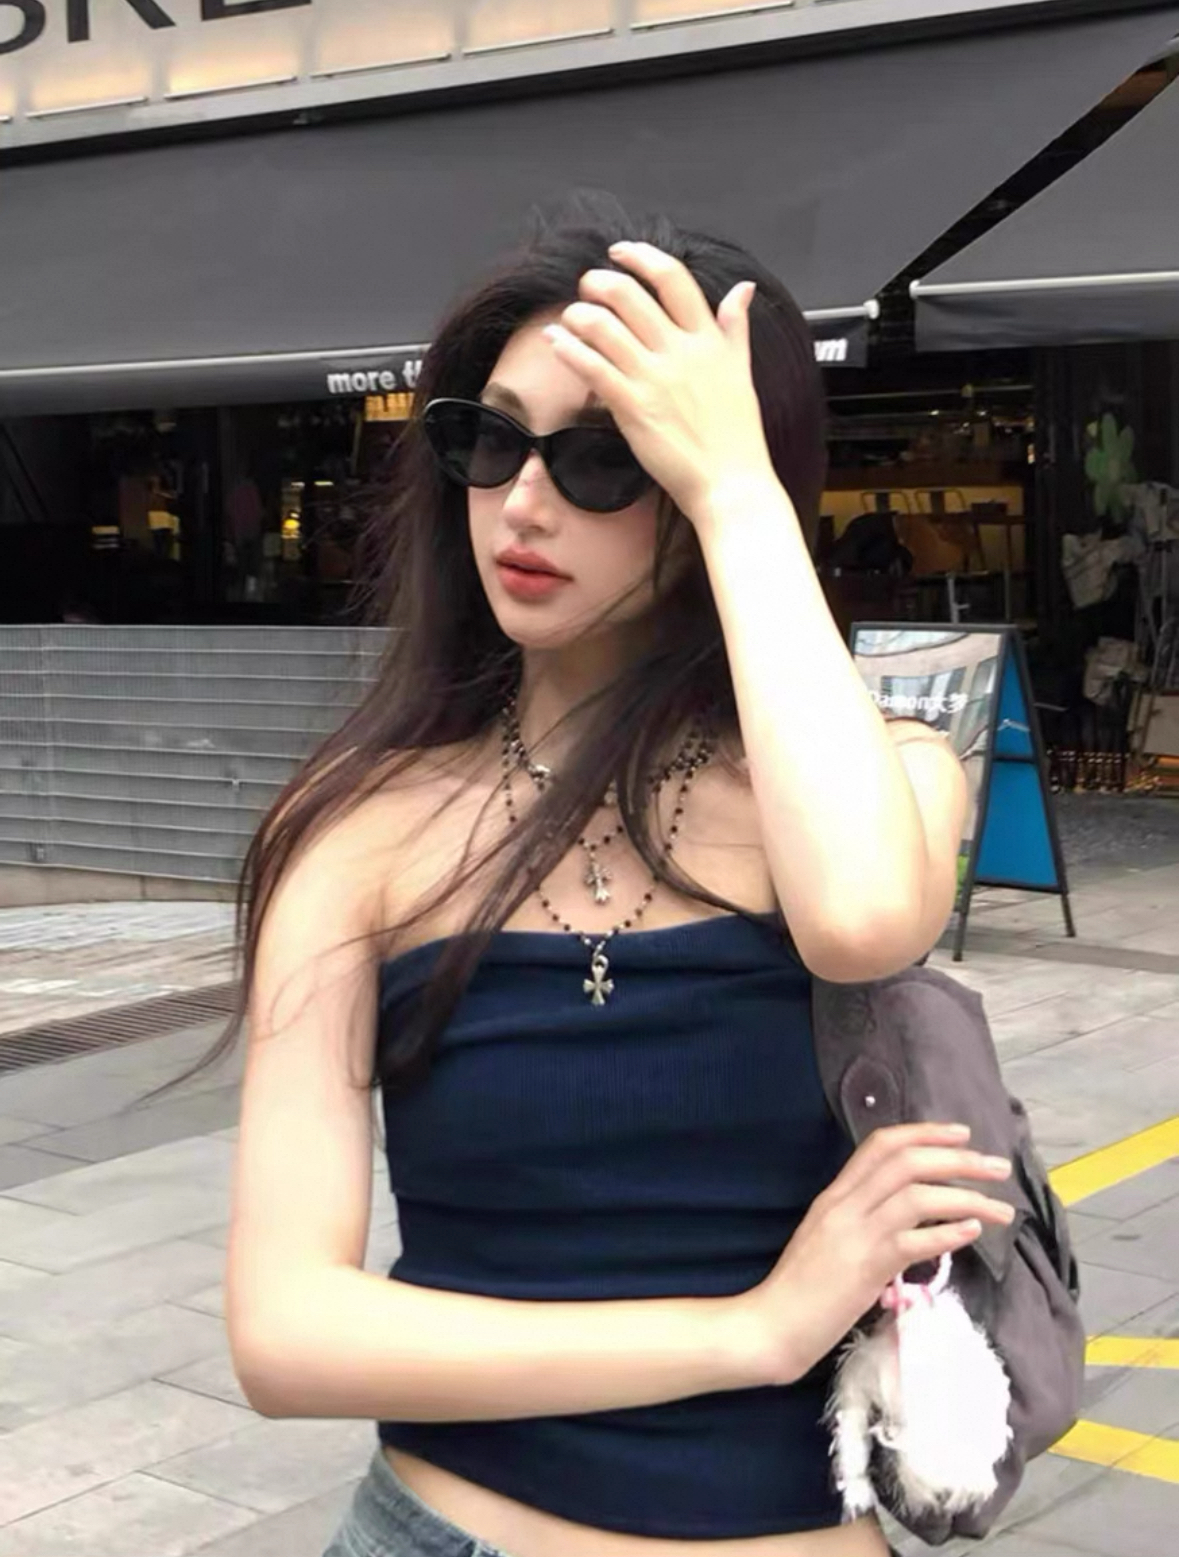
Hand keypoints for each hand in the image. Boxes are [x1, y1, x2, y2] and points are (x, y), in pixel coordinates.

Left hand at [543, 241, 777, 523]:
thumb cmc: (737, 435)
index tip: (620, 253)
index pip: (673, 279)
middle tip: (587, 286)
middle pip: (630, 295)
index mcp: (707, 339)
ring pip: (605, 327)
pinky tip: (557, 342)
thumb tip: (743, 289)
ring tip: (571, 318)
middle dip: (599, 282)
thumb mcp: (742, 370)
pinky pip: (593, 367)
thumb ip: (736, 326)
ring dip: (579, 314)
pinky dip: (569, 349)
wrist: (730, 483)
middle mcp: (680, 352)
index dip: (642, 257)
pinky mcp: (633, 407)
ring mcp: (654, 379)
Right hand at [733, 1123, 1016, 1387]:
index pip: (881, 1144)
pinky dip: (949, 1232)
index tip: (962, 1134)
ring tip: (1002, 1210)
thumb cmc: (800, 1286)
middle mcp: (845, 1205)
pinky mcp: (866, 1268)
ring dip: (967, 1197)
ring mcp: (856, 1234)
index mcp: (835, 1194)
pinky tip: (972, 1233)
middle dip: (959, 1159)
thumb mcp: (827, 1236)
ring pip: (918, 1196)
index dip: (925, 1132)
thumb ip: (861, 1216)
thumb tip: (907, 1209)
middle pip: (907, 1162)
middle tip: (998, 1166)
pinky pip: (915, 1241)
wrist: (772, 1325)